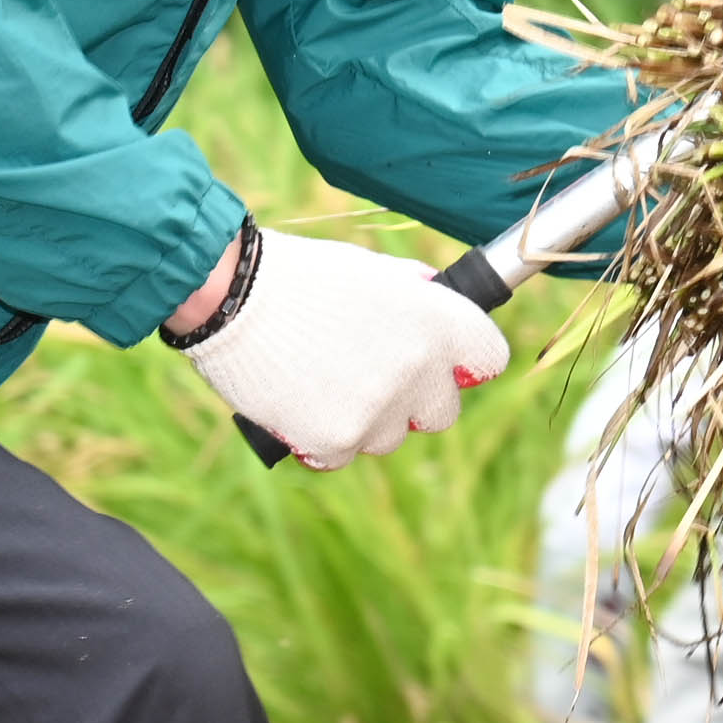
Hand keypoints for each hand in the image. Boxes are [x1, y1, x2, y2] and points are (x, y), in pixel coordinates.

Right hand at [177, 224, 510, 469]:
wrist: (231, 295)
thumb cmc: (300, 275)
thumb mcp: (370, 269)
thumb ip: (413, 293)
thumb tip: (436, 299)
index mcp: (437, 320)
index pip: (491, 357)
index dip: (466, 361)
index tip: (448, 362)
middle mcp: (419, 368)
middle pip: (443, 412)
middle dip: (415, 400)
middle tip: (372, 374)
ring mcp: (379, 410)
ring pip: (391, 437)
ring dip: (367, 419)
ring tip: (322, 379)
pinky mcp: (337, 440)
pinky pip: (344, 453)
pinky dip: (324, 437)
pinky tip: (299, 401)